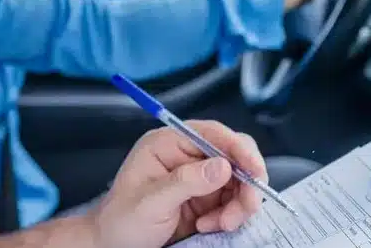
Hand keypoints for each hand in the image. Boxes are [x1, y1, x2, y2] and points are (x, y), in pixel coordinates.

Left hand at [88, 121, 265, 247]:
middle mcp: (186, 156)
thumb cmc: (122, 219)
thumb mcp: (151, 201)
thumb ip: (186, 182)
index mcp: (166, 144)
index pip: (210, 133)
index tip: (255, 170)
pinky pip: (233, 201)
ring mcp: (198, 177)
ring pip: (238, 181)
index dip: (237, 147)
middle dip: (244, 182)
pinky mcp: (206, 198)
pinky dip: (231, 216)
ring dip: (238, 205)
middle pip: (233, 156)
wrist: (115, 244)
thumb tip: (223, 165)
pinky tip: (210, 226)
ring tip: (218, 224)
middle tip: (246, 207)